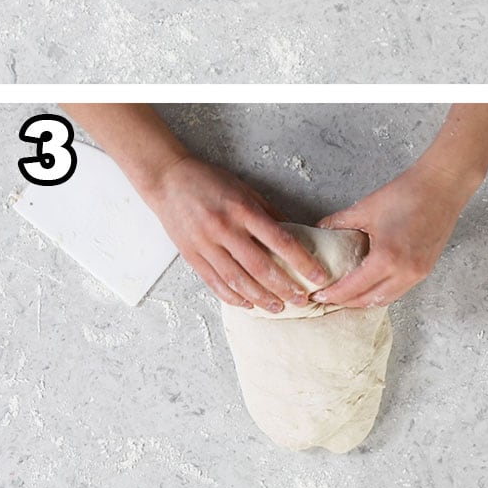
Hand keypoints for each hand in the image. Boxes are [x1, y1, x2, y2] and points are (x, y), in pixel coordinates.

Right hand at [144, 156, 326, 311]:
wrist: (168, 180)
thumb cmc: (211, 182)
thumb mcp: (246, 190)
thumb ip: (270, 213)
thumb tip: (297, 234)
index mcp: (243, 210)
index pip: (281, 241)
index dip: (303, 261)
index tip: (319, 275)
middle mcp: (225, 229)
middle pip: (261, 267)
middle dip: (285, 287)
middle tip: (302, 300)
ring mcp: (206, 245)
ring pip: (237, 280)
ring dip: (261, 298)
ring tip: (279, 307)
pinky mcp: (191, 256)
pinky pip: (215, 283)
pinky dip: (233, 297)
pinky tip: (248, 305)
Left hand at [310, 163, 471, 307]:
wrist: (442, 187)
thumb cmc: (408, 194)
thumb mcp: (366, 208)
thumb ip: (339, 222)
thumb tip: (321, 230)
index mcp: (387, 258)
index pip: (353, 288)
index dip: (333, 294)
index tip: (318, 295)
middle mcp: (405, 272)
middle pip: (369, 300)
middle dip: (346, 302)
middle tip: (328, 298)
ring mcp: (418, 273)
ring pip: (386, 299)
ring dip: (365, 300)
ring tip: (347, 295)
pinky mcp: (426, 268)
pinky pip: (400, 290)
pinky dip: (382, 292)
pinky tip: (372, 284)